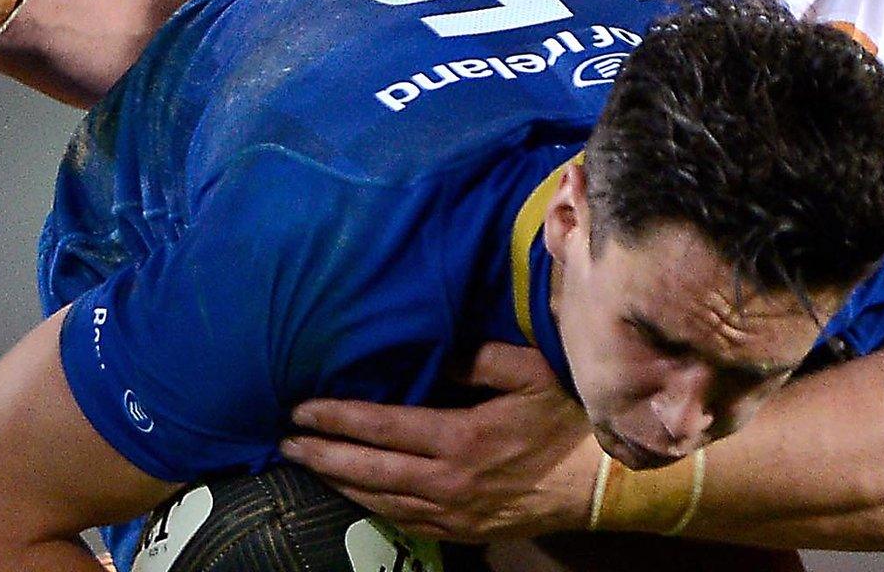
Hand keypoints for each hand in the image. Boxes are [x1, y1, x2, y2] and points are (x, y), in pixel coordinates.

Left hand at [279, 342, 599, 542]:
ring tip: (309, 465)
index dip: (336, 418)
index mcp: (460, 438)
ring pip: (379, 500)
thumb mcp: (531, 373)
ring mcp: (452, 512)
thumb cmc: (565, 421)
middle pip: (368, 470)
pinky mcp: (462, 531)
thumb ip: (480, 358)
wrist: (598, 485)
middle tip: (285, 443)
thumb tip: (437, 352)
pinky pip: (403, 521)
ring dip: (339, 482)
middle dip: (321, 455)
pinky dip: (371, 505)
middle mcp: (447, 482)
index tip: (301, 409)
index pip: (381, 427)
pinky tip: (356, 493)